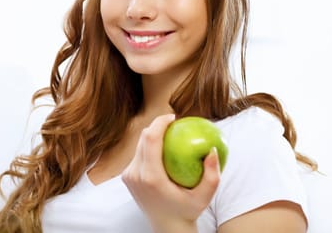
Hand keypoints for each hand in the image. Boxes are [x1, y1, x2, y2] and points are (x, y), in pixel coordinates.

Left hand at [121, 114, 220, 232]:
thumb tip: (213, 149)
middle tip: (174, 123)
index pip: (151, 139)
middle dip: (157, 126)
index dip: (160, 122)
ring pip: (139, 145)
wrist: (166, 228)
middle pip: (142, 138)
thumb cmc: (187, 211)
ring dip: (153, 136)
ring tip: (170, 134)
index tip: (174, 118)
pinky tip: (163, 147)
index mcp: (151, 177)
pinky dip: (149, 147)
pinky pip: (138, 155)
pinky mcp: (126, 177)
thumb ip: (212, 175)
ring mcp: (128, 176)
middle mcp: (135, 175)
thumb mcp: (205, 197)